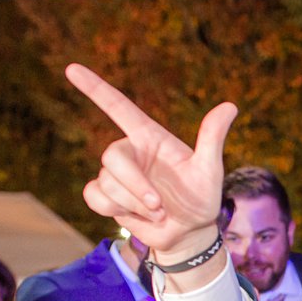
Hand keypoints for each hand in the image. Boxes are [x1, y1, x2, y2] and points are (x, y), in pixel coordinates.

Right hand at [65, 63, 236, 260]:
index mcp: (149, 137)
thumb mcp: (209, 169)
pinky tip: (135, 216)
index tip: (71, 69)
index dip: (95, 88)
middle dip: (135, 185)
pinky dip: (116, 210)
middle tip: (160, 206)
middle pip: (111, 157)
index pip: (118, 107)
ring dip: (135, 204)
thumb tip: (230, 106)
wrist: (189, 232)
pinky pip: (94, 197)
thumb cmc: (201, 197)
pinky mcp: (108, 196)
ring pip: (107, 183)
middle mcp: (130, 151)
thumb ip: (212, 138)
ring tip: (159, 213)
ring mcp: (116, 175)